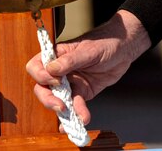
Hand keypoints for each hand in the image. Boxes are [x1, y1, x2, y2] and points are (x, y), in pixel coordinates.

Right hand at [25, 11, 151, 124]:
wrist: (125, 49)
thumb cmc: (105, 42)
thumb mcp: (89, 50)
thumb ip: (71, 60)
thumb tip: (51, 69)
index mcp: (57, 55)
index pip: (36, 66)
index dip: (40, 76)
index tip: (55, 81)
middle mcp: (60, 71)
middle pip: (43, 88)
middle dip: (48, 99)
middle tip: (60, 106)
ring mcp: (71, 83)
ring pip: (58, 100)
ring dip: (64, 111)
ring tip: (73, 118)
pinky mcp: (83, 92)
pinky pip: (76, 105)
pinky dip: (78, 113)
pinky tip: (82, 120)